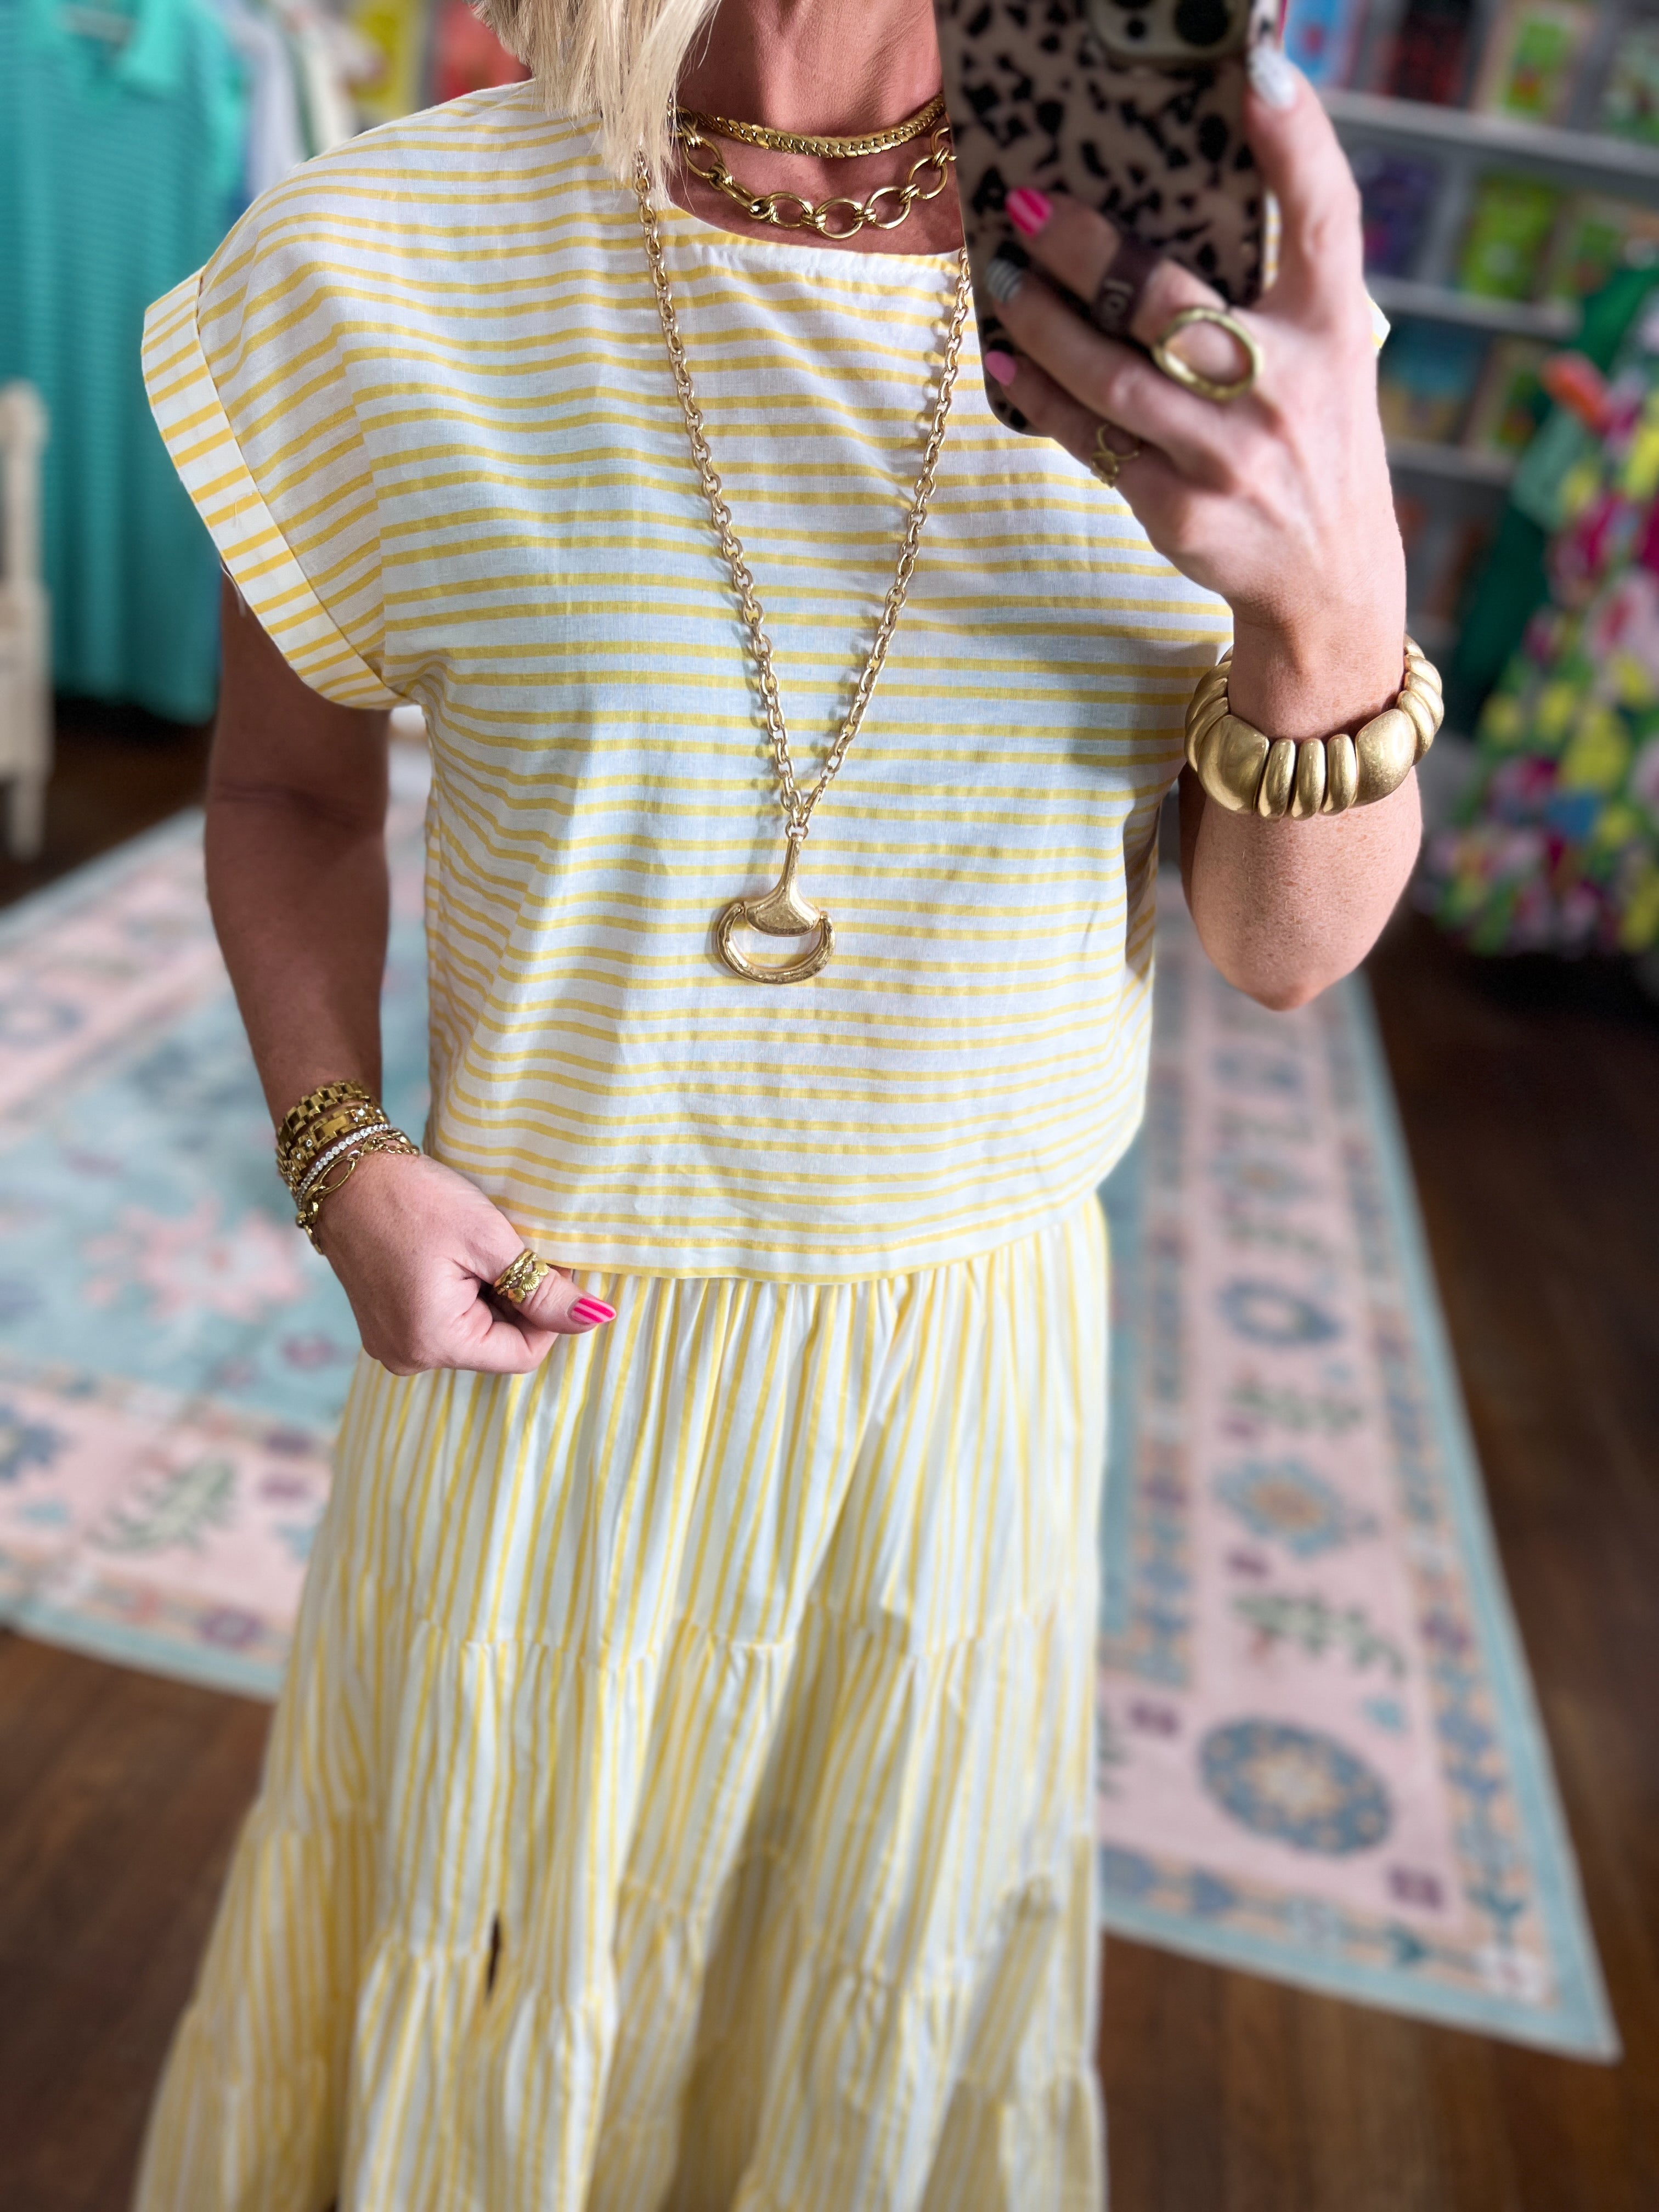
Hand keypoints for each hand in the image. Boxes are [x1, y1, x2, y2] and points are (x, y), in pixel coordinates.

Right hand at [312, 1149, 613, 1375]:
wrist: (344, 1174)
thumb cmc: (413, 1200)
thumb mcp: (488, 1240)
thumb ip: (543, 1289)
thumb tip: (596, 1319)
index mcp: (433, 1343)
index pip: (524, 1354)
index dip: (551, 1312)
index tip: (553, 1262)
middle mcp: (408, 1358)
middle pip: (498, 1346)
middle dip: (520, 1301)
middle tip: (518, 1247)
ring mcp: (393, 1344)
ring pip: (475, 1334)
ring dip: (494, 1297)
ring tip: (481, 1249)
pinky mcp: (387, 1326)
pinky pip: (447, 1323)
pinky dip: (466, 1295)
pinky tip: (459, 1258)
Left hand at [981, 49, 1406, 742]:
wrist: (1324, 581)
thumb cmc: (1308, 442)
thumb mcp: (1325, 357)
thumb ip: (1277, 285)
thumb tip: (1176, 199)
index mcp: (1333, 330)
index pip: (1325, 217)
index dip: (1296, 139)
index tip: (1258, 68)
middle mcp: (1285, 388)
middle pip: (1171, 300)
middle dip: (1089, 250)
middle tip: (1030, 209)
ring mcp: (1229, 455)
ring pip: (1113, 376)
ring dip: (1043, 323)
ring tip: (1001, 279)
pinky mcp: (1181, 509)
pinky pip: (1094, 441)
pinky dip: (1044, 401)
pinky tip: (1009, 365)